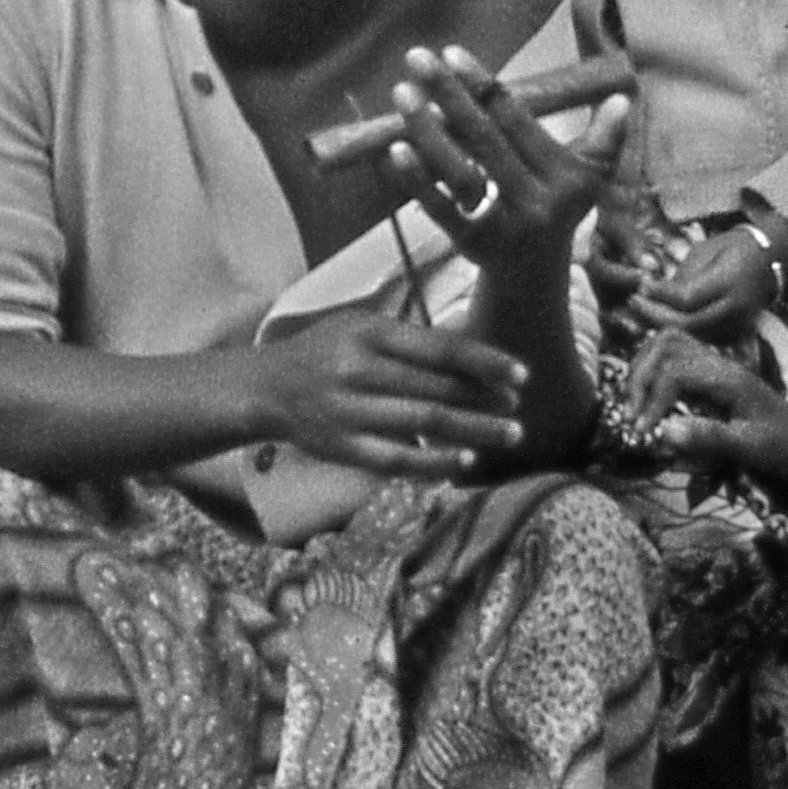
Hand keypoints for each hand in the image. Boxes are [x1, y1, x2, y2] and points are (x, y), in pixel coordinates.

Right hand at [250, 303, 530, 478]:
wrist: (265, 388)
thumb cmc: (326, 352)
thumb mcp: (360, 327)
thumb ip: (411, 339)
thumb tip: (476, 357)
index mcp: (368, 333)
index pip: (439, 348)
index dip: (485, 362)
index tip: (522, 375)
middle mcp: (358, 370)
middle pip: (437, 387)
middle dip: (486, 399)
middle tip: (518, 407)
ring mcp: (349, 411)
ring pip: (425, 423)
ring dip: (474, 431)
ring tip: (510, 434)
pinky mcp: (342, 447)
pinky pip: (397, 458)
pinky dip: (435, 460)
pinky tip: (466, 461)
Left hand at [371, 44, 622, 282]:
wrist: (535, 278)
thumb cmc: (555, 211)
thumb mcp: (584, 181)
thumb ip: (602, 142)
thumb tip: (622, 100)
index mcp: (569, 178)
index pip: (519, 122)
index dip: (484, 86)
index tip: (451, 53)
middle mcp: (540, 203)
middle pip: (486, 139)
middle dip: (450, 95)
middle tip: (416, 57)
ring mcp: (506, 228)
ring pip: (460, 171)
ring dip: (427, 130)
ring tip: (401, 93)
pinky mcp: (475, 249)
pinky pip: (441, 209)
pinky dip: (417, 180)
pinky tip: (395, 149)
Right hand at [632, 338, 787, 497]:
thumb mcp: (753, 449)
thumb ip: (710, 438)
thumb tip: (663, 432)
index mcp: (729, 378)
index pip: (673, 372)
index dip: (651, 400)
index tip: (643, 434)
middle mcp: (720, 365)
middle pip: (664, 345)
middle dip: (640, 377)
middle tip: (633, 416)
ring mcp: (717, 370)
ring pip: (668, 345)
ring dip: (644, 370)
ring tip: (637, 407)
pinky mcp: (714, 381)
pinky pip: (677, 360)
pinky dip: (656, 373)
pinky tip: (654, 403)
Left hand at [635, 226, 785, 341]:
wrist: (770, 259)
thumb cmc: (732, 248)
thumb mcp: (705, 250)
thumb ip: (682, 275)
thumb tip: (653, 292)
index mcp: (730, 280)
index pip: (687, 298)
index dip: (659, 294)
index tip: (640, 285)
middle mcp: (737, 306)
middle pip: (689, 323)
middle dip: (656, 315)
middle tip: (634, 301)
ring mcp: (739, 323)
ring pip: (694, 335)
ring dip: (664, 326)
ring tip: (641, 311)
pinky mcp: (737, 332)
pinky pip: (703, 338)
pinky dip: (680, 333)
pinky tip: (660, 320)